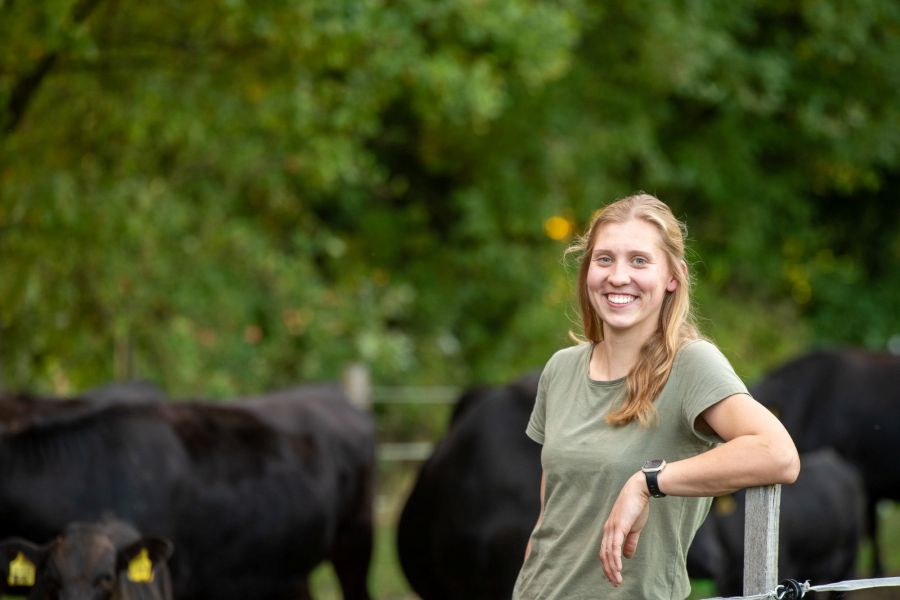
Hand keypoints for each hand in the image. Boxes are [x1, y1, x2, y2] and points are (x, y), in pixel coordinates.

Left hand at [599, 472, 649, 586]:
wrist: (639, 491)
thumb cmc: (636, 507)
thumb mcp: (634, 528)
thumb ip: (630, 542)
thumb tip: (626, 556)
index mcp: (610, 530)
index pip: (605, 551)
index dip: (608, 565)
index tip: (612, 577)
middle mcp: (608, 530)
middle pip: (604, 555)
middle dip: (608, 571)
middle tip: (614, 583)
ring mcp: (612, 528)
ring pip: (608, 553)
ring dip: (612, 568)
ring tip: (617, 580)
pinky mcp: (619, 526)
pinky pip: (615, 546)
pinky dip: (615, 558)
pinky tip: (618, 568)